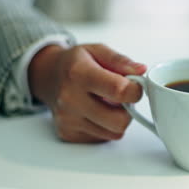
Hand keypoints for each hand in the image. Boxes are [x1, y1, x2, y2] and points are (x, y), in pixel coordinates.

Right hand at [28, 44, 146, 142]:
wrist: (47, 77)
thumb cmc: (74, 63)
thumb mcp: (97, 50)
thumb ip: (121, 61)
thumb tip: (141, 70)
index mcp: (79, 74)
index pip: (119, 91)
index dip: (135, 90)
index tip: (135, 86)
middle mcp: (70, 99)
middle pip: (119, 120)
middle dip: (128, 110)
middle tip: (122, 98)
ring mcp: (67, 120)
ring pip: (114, 133)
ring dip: (117, 119)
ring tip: (108, 104)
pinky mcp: (68, 134)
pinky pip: (103, 138)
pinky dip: (106, 127)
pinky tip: (97, 112)